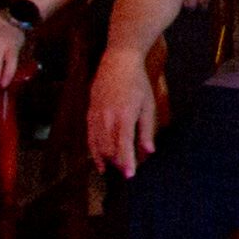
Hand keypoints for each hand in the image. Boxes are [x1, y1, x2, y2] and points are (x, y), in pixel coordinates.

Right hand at [84, 32, 162, 172]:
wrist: (118, 63)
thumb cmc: (137, 83)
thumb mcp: (147, 106)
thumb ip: (146, 130)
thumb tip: (148, 151)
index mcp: (124, 116)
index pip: (123, 146)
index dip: (126, 163)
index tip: (129, 175)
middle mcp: (107, 118)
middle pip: (108, 149)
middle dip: (116, 163)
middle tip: (126, 172)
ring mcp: (95, 115)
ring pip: (97, 145)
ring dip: (105, 159)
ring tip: (113, 169)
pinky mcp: (89, 113)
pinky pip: (89, 137)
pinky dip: (93, 151)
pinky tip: (99, 161)